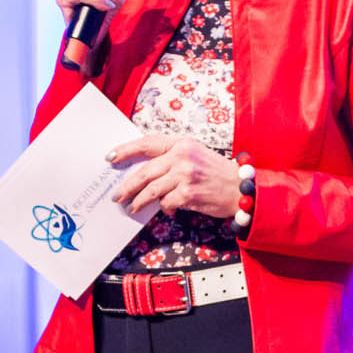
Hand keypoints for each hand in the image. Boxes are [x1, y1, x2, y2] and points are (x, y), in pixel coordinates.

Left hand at [108, 135, 240, 219]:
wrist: (240, 188)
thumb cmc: (216, 172)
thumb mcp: (194, 154)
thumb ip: (170, 158)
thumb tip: (142, 171)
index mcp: (181, 143)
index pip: (147, 143)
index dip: (126, 150)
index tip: (111, 158)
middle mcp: (182, 156)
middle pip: (145, 171)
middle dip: (127, 185)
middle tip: (117, 195)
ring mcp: (185, 175)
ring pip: (151, 189)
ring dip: (138, 201)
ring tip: (132, 207)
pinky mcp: (189, 194)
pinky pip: (166, 203)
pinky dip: (164, 208)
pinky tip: (166, 210)